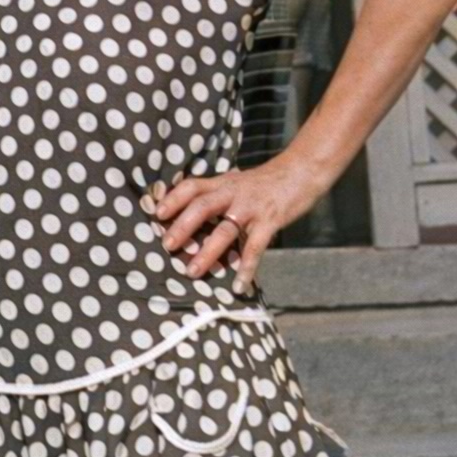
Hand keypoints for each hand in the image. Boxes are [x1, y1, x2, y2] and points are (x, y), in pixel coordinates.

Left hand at [151, 156, 319, 293]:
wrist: (301, 171)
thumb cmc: (263, 182)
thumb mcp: (235, 182)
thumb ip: (215, 194)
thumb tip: (188, 213)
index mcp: (221, 183)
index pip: (192, 186)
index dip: (173, 198)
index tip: (156, 213)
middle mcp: (233, 193)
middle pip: (202, 206)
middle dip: (182, 227)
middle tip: (166, 246)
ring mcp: (251, 208)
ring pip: (225, 230)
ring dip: (207, 252)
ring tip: (192, 272)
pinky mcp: (271, 220)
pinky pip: (256, 247)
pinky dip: (247, 268)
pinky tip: (238, 285)